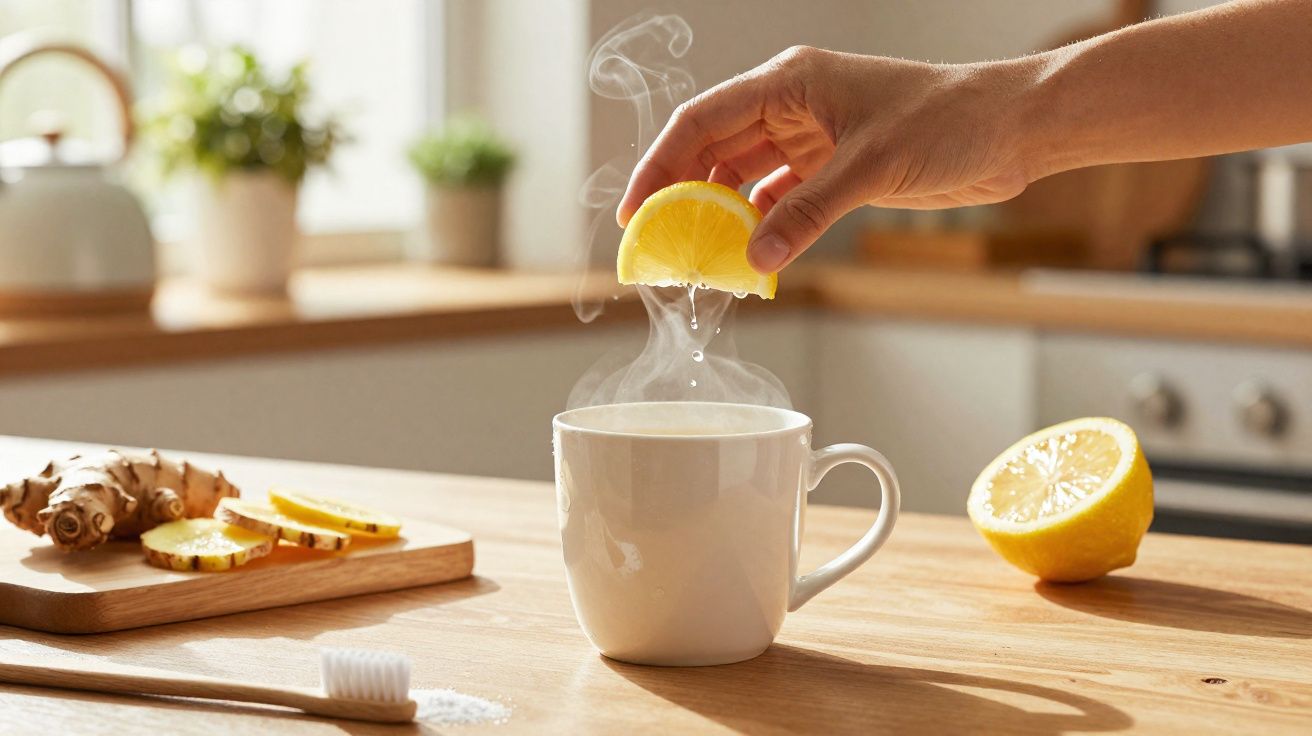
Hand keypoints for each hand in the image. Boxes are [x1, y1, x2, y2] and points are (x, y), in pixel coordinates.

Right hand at [617, 46, 1034, 272]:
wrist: (1012, 129)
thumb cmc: (949, 121)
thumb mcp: (870, 168)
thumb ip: (807, 214)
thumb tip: (753, 258)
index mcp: (789, 83)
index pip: (701, 121)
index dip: (659, 165)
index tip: (636, 212)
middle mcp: (792, 107)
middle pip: (714, 151)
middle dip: (684, 196)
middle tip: (660, 245)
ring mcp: (813, 139)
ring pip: (745, 178)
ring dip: (722, 216)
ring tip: (699, 258)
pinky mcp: (835, 168)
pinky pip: (781, 200)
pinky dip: (762, 227)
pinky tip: (749, 256)